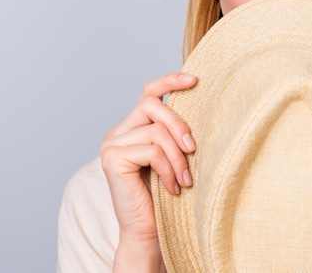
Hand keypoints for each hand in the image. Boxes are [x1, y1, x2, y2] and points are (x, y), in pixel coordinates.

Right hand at [100, 73, 196, 266]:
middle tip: (194, 150)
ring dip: (177, 158)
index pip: (148, 92)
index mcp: (131, 127)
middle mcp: (117, 131)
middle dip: (179, 125)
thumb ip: (174, 132)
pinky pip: (151, 151)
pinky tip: (173, 187)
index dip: (169, 81)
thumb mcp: (173, 155)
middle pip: (153, 106)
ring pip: (156, 131)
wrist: (148, 232)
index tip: (194, 79)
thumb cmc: (165, 195)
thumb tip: (200, 102)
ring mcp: (111, 144)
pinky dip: (168, 169)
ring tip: (185, 180)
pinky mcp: (112, 159)